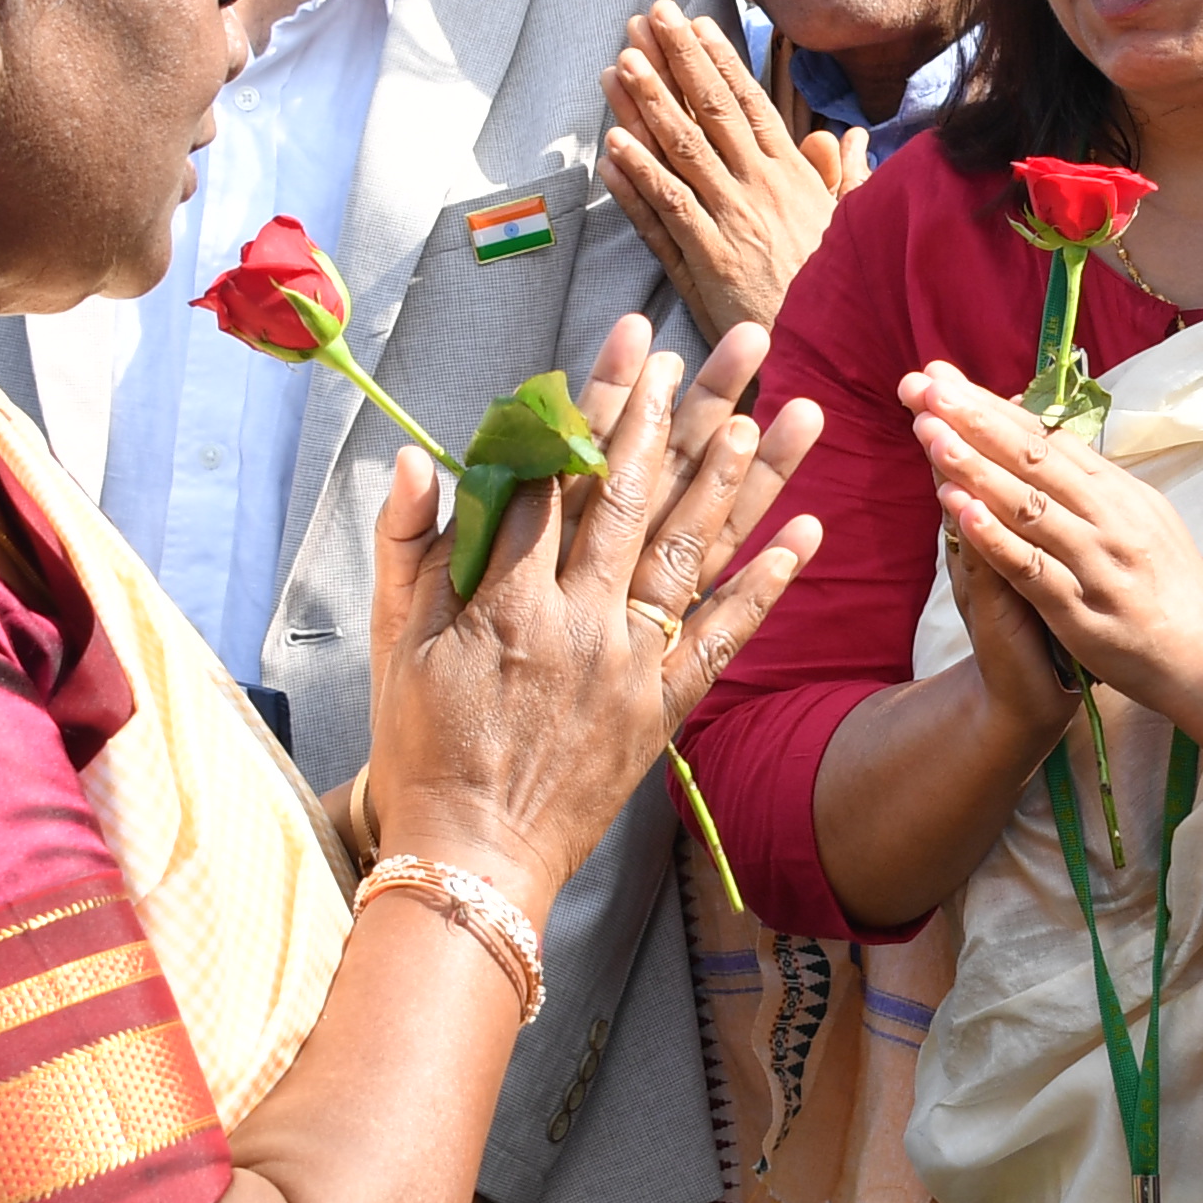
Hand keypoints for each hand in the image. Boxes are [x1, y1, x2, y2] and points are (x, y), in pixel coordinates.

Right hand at [361, 312, 821, 912]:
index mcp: (506, 600)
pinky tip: (807, 531)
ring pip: (695, 552)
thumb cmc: (421, 750)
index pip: (559, 475)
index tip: (635, 341)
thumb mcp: (396, 647)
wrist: (472, 862)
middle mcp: (578, 623)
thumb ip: (406, 550)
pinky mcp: (664, 709)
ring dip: (747, 479)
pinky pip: (725, 638)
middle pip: (640, 496)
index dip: (597, 401)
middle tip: (734, 344)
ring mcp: (630, 666)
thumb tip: (415, 458)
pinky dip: (767, 585)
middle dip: (687, 411)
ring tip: (792, 411)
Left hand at [600, 5, 844, 341]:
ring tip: (619, 65)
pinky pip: (666, 213)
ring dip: (647, 106)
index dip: (717, 60)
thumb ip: (841, 178)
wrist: (834, 353)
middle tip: (647, 17)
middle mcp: (759, 190)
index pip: (748, 104)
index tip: (692, 24)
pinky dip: (638, 179)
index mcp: (792, 177)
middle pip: (710, 113)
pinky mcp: (706, 265)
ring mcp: (730, 224)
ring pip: (682, 153)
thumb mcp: (850, 227)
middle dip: (676, 61)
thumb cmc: (837, 291)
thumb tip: (844, 136)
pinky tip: (612, 147)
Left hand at [904, 359, 1202, 759]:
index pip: (1045, 436)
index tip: (943, 379)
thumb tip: (1047, 434)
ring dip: (975, 468)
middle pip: (1033, 457)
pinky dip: (994, 538)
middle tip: (927, 388)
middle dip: (975, 420)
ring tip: (931, 435)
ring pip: (1027, 505)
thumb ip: (1090, 480)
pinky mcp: (1081, 609)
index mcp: (1115, 489)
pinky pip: (1031, 568)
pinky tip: (958, 512)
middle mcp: (1107, 516)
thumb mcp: (1138, 516)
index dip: (990, 406)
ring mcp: (1094, 561)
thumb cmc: (1165, 582)